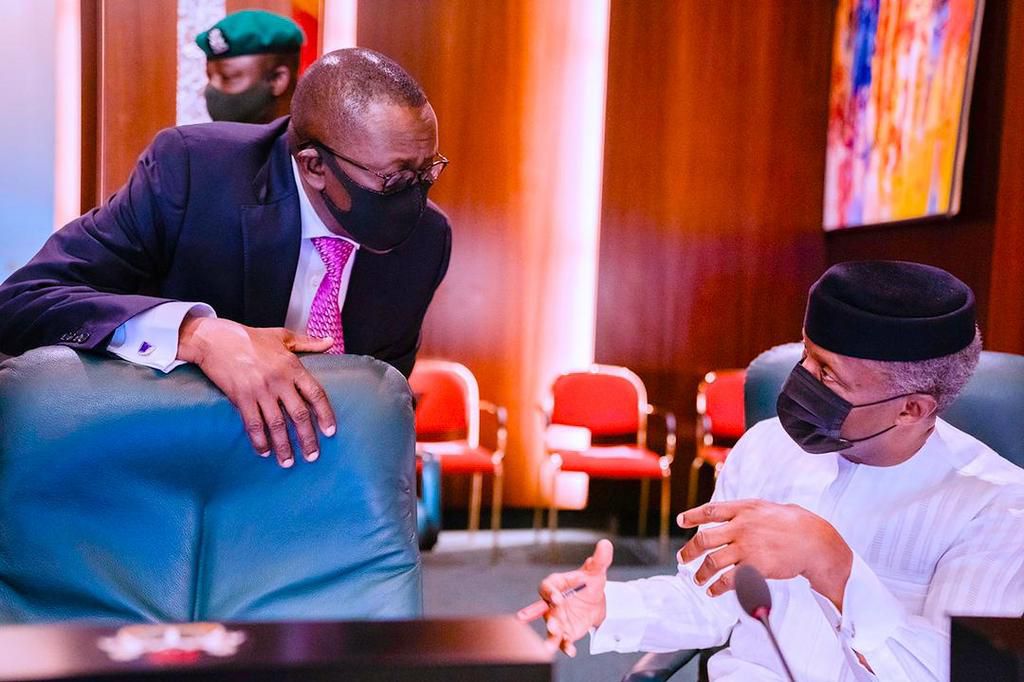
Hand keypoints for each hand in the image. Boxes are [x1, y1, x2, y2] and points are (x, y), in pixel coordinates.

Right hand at [177, 316, 336, 467]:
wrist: (215, 339)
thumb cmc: (250, 337)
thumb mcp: (282, 336)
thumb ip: (308, 342)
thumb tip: (329, 342)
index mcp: (292, 367)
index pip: (315, 394)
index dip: (325, 415)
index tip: (330, 432)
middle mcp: (279, 381)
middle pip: (299, 415)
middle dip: (307, 439)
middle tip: (312, 456)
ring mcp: (260, 391)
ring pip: (277, 425)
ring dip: (284, 446)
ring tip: (289, 462)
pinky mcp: (241, 398)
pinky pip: (253, 424)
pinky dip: (259, 440)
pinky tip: (264, 452)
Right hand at [538, 539, 613, 656]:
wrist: (597, 601)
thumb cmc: (590, 583)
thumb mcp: (597, 571)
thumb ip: (599, 560)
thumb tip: (605, 544)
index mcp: (557, 585)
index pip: (547, 587)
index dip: (550, 592)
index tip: (557, 598)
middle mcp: (553, 603)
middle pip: (545, 610)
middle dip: (547, 618)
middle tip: (552, 624)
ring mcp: (558, 619)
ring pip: (551, 628)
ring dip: (551, 636)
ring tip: (550, 646)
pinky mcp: (566, 632)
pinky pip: (563, 641)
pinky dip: (566, 647)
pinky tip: (571, 651)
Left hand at [677, 499, 852, 608]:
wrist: (814, 541)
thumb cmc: (793, 523)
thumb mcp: (767, 508)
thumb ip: (745, 512)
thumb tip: (728, 514)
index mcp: (743, 509)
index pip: (710, 511)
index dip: (693, 516)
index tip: (681, 521)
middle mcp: (740, 527)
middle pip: (704, 539)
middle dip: (689, 551)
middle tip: (682, 558)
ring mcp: (746, 547)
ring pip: (712, 562)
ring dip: (701, 573)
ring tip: (698, 579)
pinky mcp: (754, 567)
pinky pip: (728, 580)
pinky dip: (717, 587)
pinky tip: (713, 590)